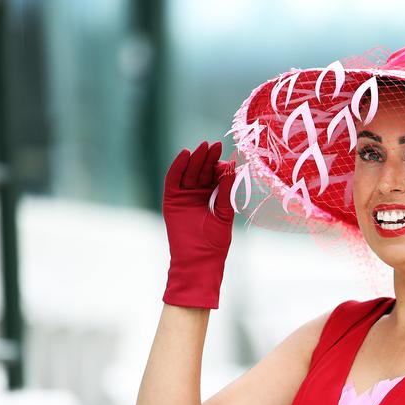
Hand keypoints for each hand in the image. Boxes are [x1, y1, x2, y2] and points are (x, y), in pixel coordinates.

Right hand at [161, 140, 235, 308]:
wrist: (199, 260)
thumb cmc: (215, 242)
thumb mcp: (225, 213)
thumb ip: (226, 191)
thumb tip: (232, 167)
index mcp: (213, 196)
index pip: (215, 175)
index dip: (220, 164)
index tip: (227, 155)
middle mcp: (198, 194)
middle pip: (202, 170)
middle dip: (208, 158)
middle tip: (215, 145)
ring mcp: (184, 196)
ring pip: (189, 172)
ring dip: (195, 159)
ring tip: (202, 147)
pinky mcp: (171, 199)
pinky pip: (174, 179)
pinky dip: (178, 166)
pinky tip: (185, 154)